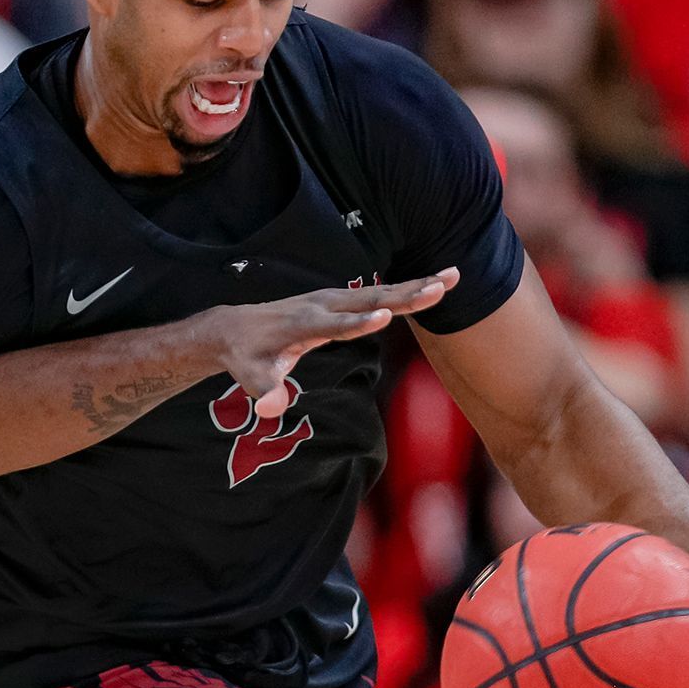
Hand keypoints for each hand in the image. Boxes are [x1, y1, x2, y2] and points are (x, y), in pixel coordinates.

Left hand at [209, 267, 458, 417]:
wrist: (236, 328)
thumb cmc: (246, 356)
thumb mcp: (249, 376)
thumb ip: (263, 390)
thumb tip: (273, 409)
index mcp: (304, 324)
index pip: (336, 326)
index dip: (358, 324)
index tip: (384, 317)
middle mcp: (322, 306)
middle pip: (369, 300)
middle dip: (404, 295)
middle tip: (440, 287)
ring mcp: (333, 299)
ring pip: (381, 292)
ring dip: (417, 285)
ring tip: (452, 278)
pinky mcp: (341, 300)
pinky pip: (379, 294)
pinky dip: (408, 288)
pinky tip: (436, 284)